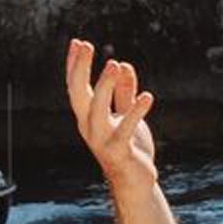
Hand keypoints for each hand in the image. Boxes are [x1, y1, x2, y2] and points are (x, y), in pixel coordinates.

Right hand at [63, 39, 160, 195]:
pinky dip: (136, 112)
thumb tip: (123, 65)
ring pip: (97, 109)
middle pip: (78, 94)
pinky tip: (148, 96)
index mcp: (88, 117)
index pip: (76, 87)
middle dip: (80, 69)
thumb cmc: (129, 147)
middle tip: (88, 46)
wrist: (135, 181)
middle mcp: (89, 126)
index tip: (78, 42)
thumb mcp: (125, 115)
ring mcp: (101, 140)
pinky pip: (125, 129)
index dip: (74, 66)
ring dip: (104, 86)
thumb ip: (123, 92)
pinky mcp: (119, 151)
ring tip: (114, 64)